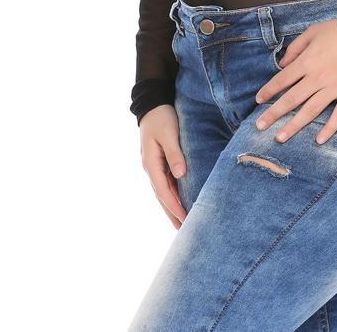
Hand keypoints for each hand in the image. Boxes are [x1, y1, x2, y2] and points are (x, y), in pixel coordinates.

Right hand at [139, 104, 187, 228]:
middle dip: (172, 214)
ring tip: (182, 224)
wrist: (152, 104)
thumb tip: (180, 175)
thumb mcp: (168, 133)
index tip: (185, 219)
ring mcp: (154, 166)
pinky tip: (180, 202)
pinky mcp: (160, 162)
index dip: (174, 206)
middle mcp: (151, 168)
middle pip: (162, 196)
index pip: (163, 191)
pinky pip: (166, 183)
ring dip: (172, 207)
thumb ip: (174, 154)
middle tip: (184, 232)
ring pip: (164, 192)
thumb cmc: (161, 117)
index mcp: (151, 163)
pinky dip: (172, 195)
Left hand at [254, 18, 336, 144]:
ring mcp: (334, 89)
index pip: (282, 80)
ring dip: (294, 125)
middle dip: (273, 113)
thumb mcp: (312, 32)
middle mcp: (316, 79)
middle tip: (259, 126)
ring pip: (310, 111)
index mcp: (306, 62)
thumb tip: (282, 64)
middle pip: (291, 99)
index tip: (258, 101)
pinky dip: (330, 129)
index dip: (268, 91)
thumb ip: (295, 48)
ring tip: (280, 137)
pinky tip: (319, 140)